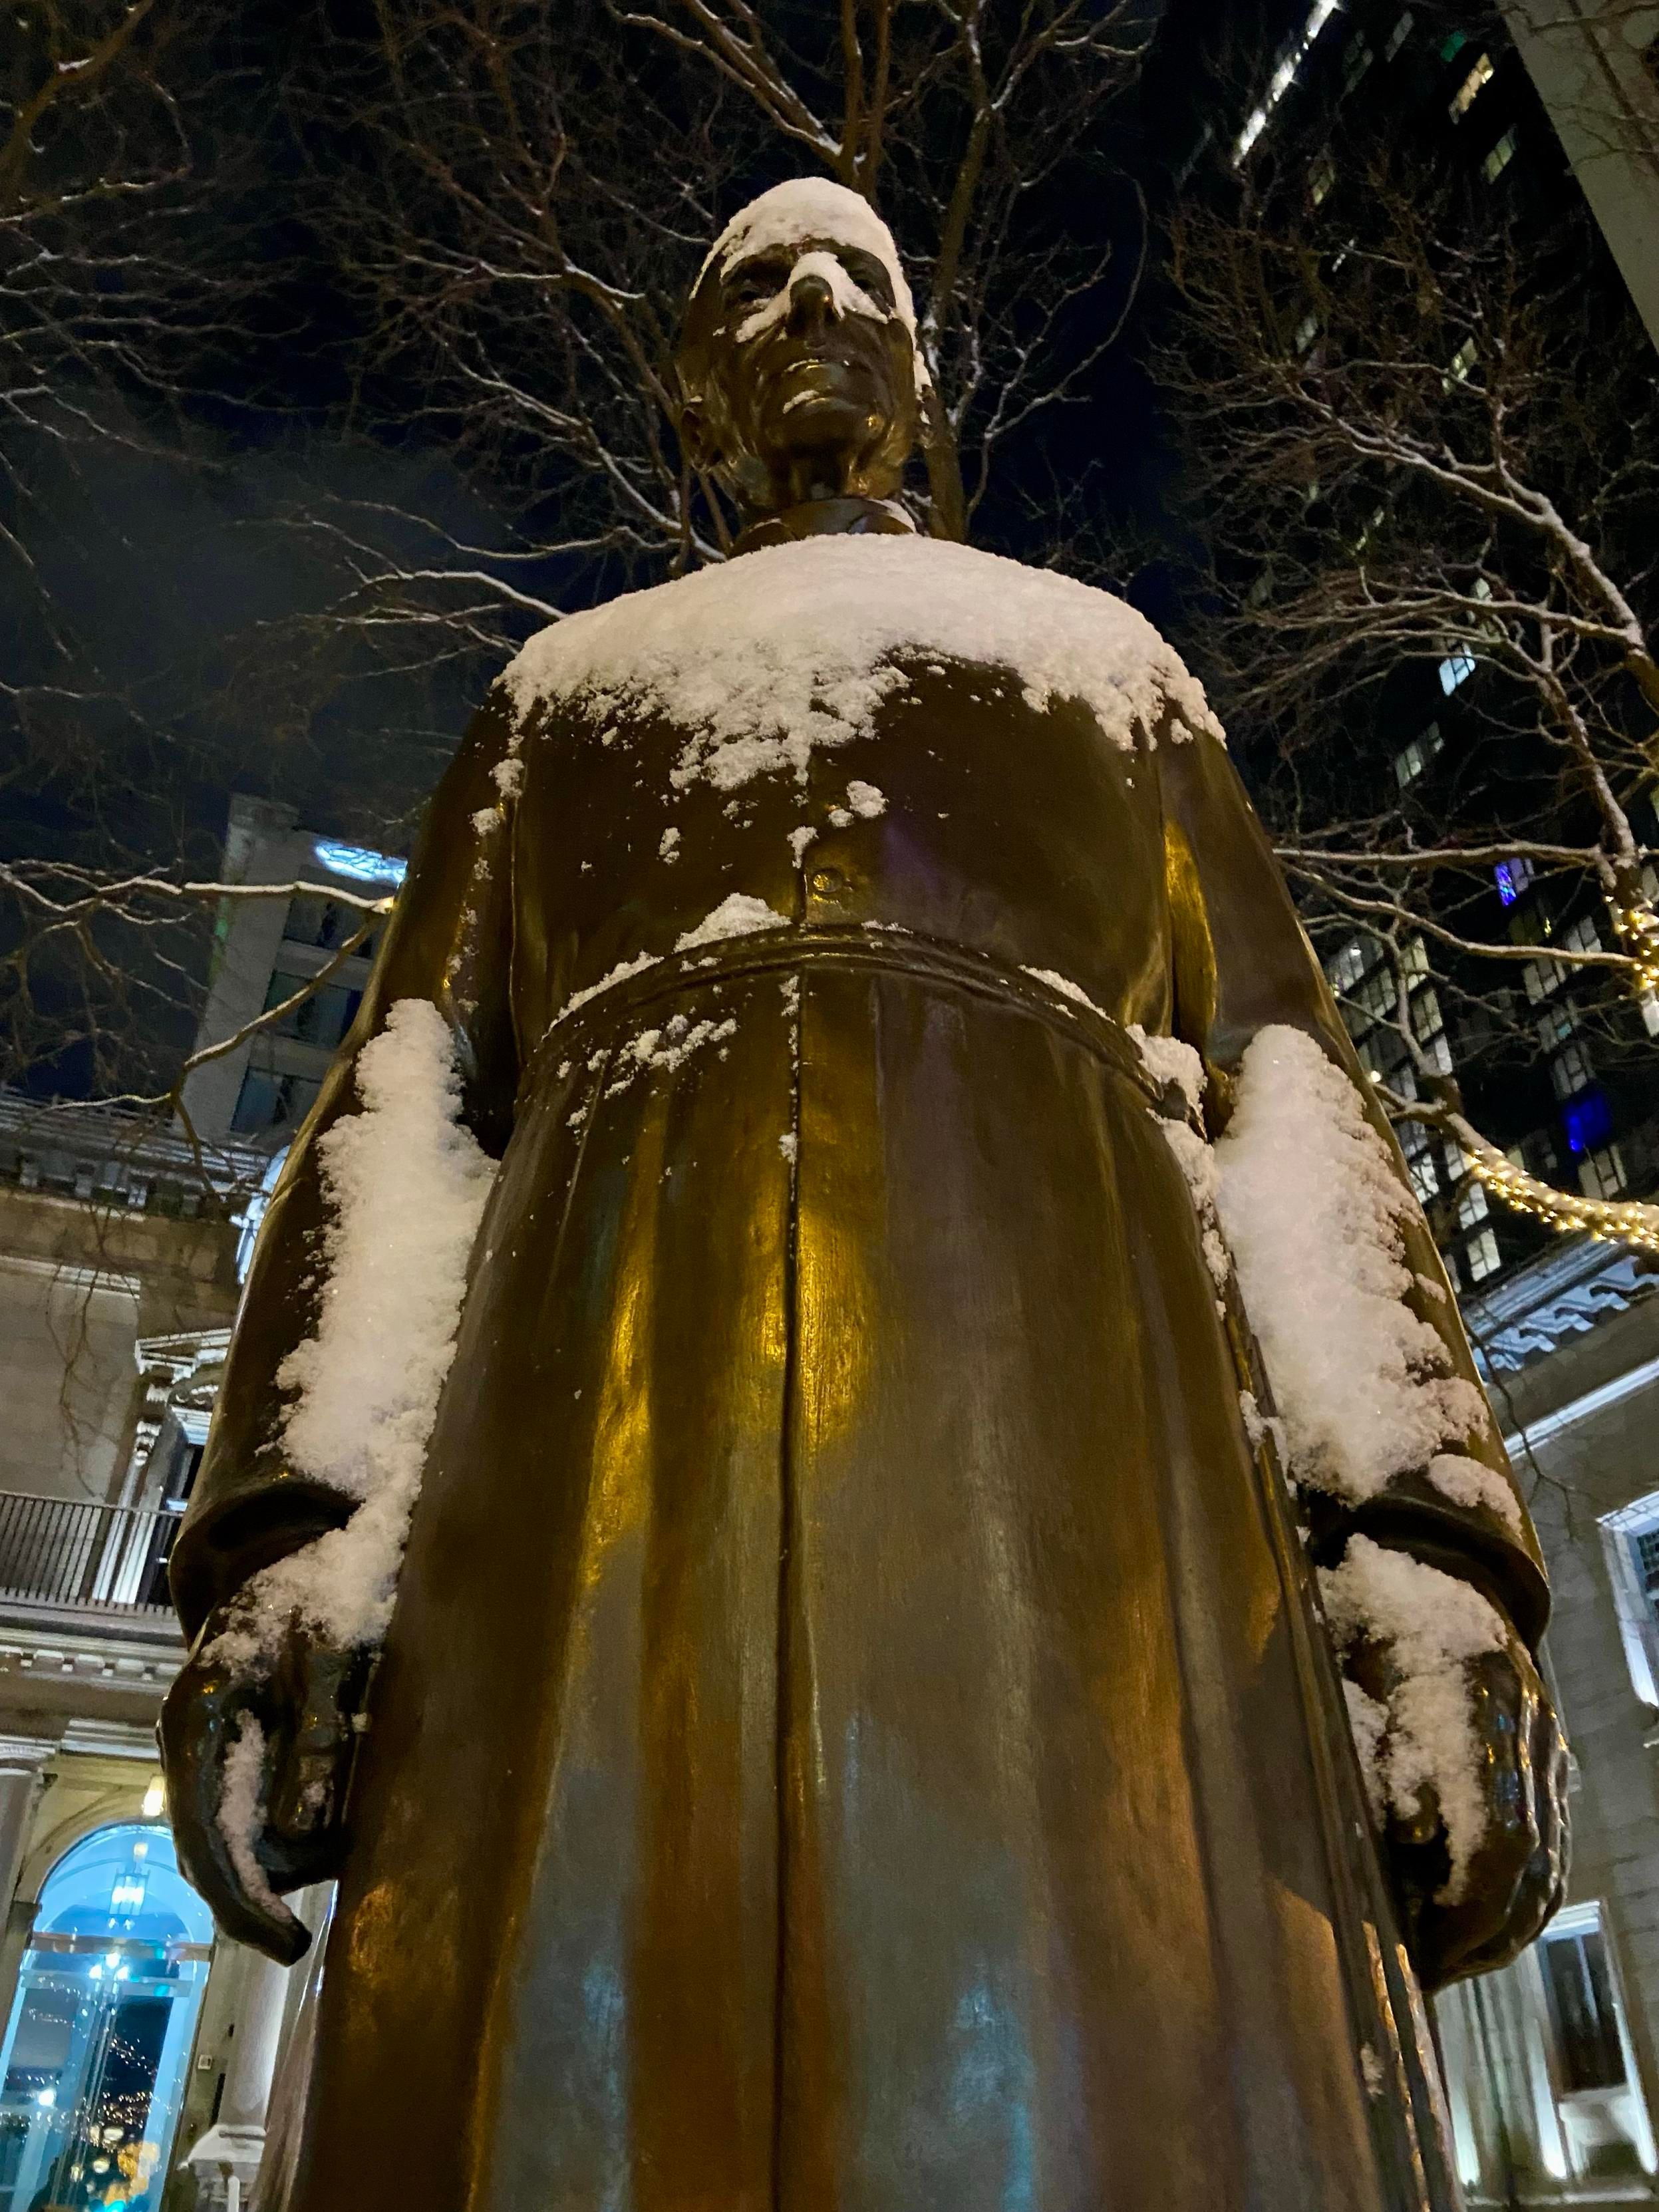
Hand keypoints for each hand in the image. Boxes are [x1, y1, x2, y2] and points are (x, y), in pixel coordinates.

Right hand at [159, 1605, 369, 1964]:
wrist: (296, 1553)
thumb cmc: (317, 1593)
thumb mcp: (330, 1655)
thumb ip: (318, 1735)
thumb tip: (301, 1827)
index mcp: (196, 1719)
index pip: (202, 1837)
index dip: (242, 1902)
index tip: (290, 1946)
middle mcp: (188, 1743)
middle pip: (211, 1851)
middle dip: (271, 1884)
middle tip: (337, 1881)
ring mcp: (205, 1749)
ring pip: (236, 1839)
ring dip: (291, 1851)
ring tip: (352, 1828)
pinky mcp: (229, 1751)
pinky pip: (251, 1813)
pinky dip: (294, 1825)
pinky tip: (339, 1814)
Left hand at [1348, 1621, 1568, 1989]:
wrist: (1439, 1561)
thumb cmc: (1373, 1618)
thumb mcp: (1351, 1666)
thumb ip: (1377, 1743)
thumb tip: (1410, 1831)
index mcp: (1481, 1705)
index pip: (1500, 1835)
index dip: (1467, 1904)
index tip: (1422, 1950)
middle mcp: (1528, 1731)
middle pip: (1531, 1862)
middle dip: (1481, 1934)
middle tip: (1427, 1974)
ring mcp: (1547, 1744)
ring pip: (1549, 1861)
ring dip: (1505, 1926)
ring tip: (1452, 1963)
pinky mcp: (1550, 1755)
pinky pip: (1553, 1841)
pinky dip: (1525, 1895)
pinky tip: (1488, 1925)